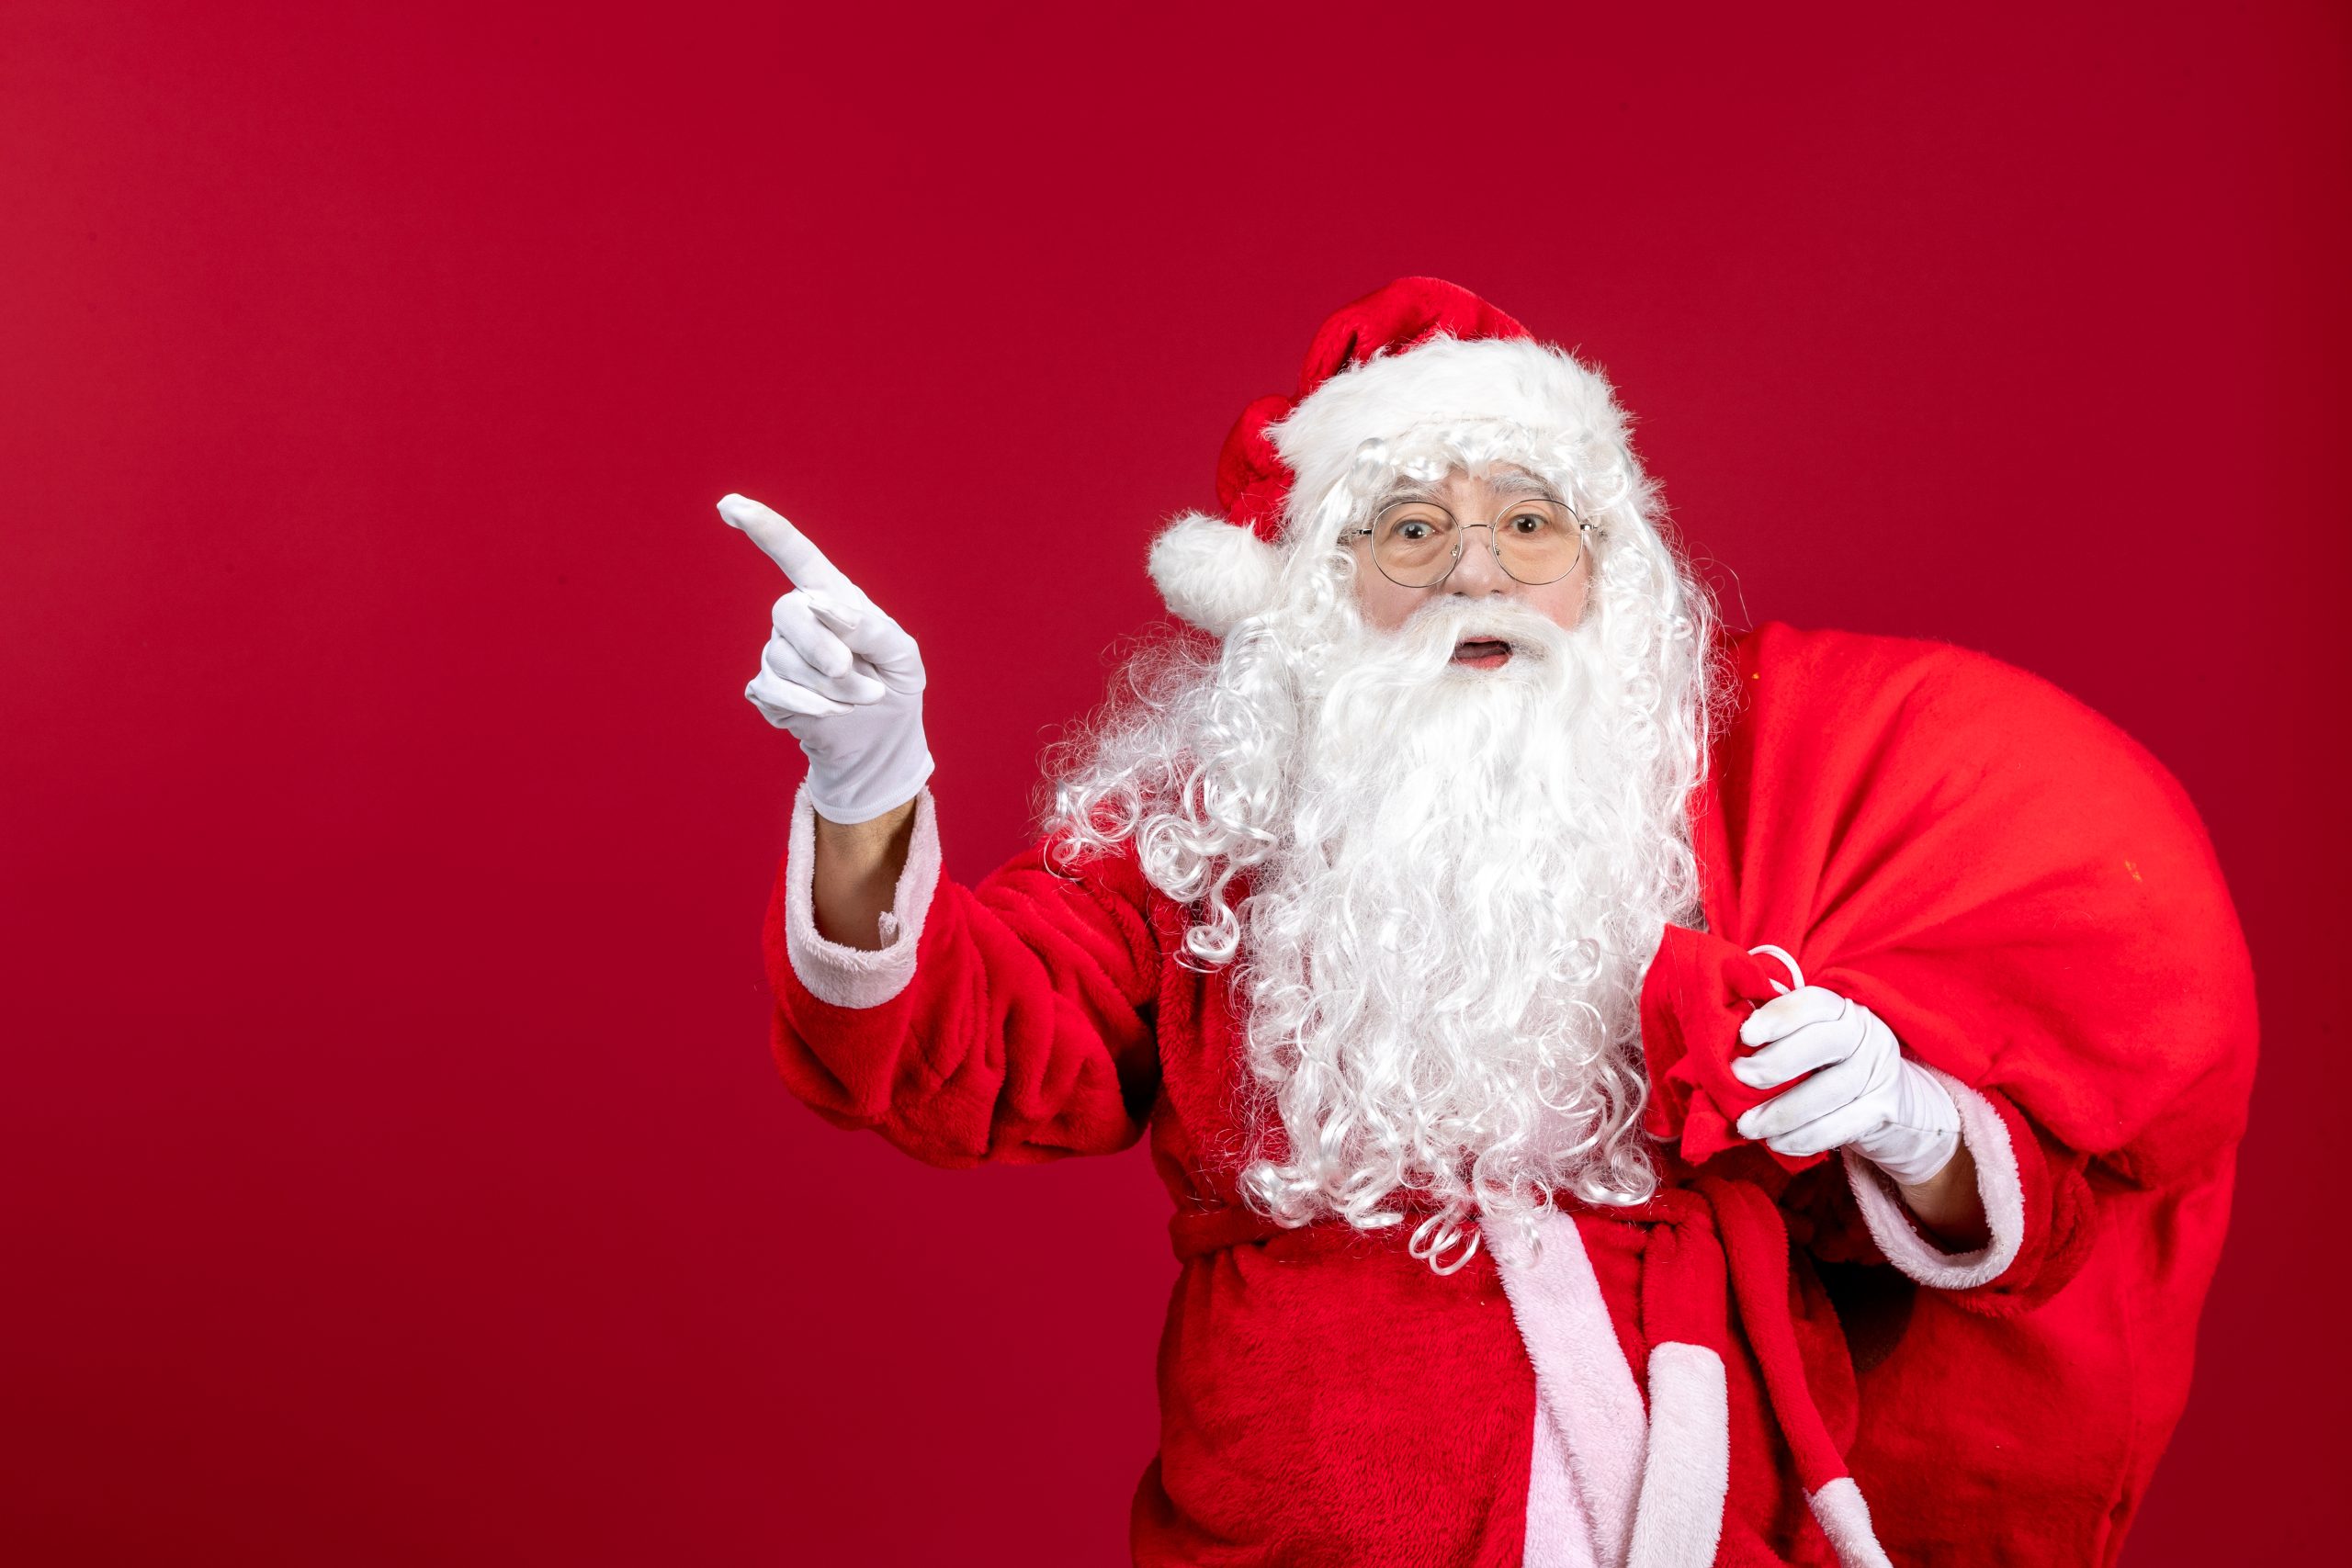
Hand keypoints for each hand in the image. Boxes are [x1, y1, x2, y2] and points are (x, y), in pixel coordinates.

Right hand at [718, 493, 932, 823]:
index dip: (763, 528)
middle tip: (848, 671)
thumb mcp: (902, 656)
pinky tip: (833, 712)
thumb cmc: (894, 684)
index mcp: (832, 596)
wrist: (880, 738)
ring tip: (860, 698)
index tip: (730, 505)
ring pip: (784, 659)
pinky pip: (775, 690)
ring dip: (829, 686)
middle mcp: (799, 618)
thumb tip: (825, 607)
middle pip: (787, 611)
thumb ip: (873, 629)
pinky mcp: (766, 688)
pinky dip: (810, 705)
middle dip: (819, 646)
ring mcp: (778, 651)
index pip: (794, 555)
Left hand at [1730, 986, 1959, 1187]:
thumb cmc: (1832, 1069)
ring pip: (1831, 1090)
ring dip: (1783, 1111)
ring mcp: (1879, 1073)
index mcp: (1842, 1010)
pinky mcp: (1885, 1110)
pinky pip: (1843, 1125)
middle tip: (1739, 1077)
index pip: (1812, 1003)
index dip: (1778, 1015)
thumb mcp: (1813, 1044)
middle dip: (1776, 1062)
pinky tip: (1778, 1143)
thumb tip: (1722, 1043)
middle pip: (1822, 1043)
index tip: (1745, 1034)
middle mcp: (1866, 1035)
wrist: (1898, 1107)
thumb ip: (1781, 1038)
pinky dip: (1806, 1137)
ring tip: (1748, 1125)